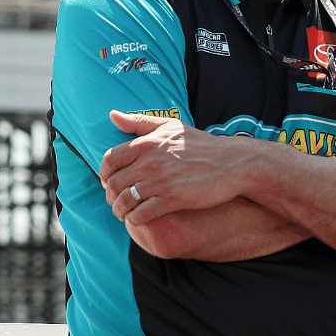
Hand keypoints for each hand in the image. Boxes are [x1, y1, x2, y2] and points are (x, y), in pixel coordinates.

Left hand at [100, 110, 248, 224]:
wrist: (231, 163)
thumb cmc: (201, 144)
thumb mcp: (171, 126)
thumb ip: (140, 122)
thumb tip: (112, 115)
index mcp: (147, 143)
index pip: (109, 160)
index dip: (104, 174)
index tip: (109, 181)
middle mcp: (150, 162)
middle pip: (114, 183)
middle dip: (110, 196)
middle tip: (116, 201)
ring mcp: (161, 181)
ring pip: (125, 201)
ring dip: (120, 211)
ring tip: (125, 214)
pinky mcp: (173, 199)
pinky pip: (141, 214)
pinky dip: (135, 220)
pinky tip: (139, 219)